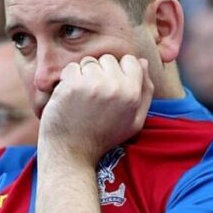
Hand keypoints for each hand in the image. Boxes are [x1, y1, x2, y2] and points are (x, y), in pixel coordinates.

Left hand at [38, 54, 153, 165]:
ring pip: (88, 62)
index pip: (131, 60)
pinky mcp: (72, 86)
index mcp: (133, 94)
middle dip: (100, 72)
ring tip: (81, 97)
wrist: (72, 153)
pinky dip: (68, 79)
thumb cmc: (103, 137)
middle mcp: (115, 87)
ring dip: (83, 75)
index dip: (119, 71)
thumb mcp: (134, 121)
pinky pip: (71, 68)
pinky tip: (69, 96)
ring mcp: (93, 85)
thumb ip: (145, 91)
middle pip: (108, 59)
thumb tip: (143, 62)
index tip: (110, 88)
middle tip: (94, 95)